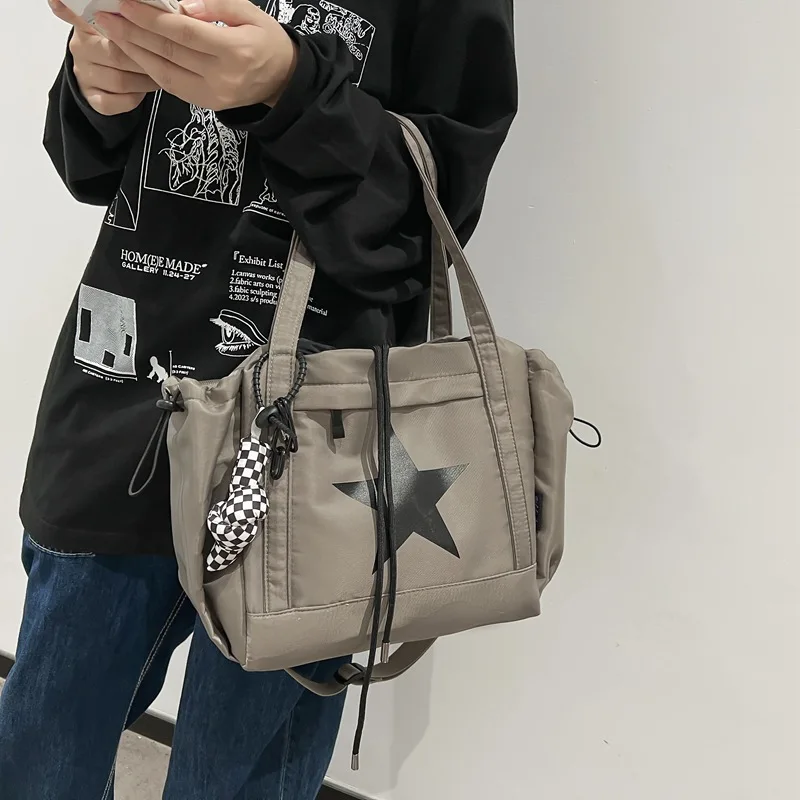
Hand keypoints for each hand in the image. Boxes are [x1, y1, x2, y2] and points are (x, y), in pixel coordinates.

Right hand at [48, 0, 159, 115]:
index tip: (75, 6)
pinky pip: (115, 102)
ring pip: (119, 81)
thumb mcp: (117, 27)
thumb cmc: (118, 49)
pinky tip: (141, 92)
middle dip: (145, 59)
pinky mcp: (92, 99)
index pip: (80, 15)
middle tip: (164, 59)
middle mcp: (81, 49)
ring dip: (144, 81)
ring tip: (159, 76)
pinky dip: (133, 99)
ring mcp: (85, 76)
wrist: (105, 82)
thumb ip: (123, 18)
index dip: (72, 10)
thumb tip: (140, 5)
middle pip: (115, 54)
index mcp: (86, 25)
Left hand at [96, 0, 297, 111]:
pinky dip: (149, 68)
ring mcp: (213, 95)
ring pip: (165, 72)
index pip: (184, 33)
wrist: (283, 80)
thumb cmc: (267, 40)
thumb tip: (181, 5)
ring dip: (134, 52)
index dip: (151, 19)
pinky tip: (134, 52)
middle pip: (169, 53)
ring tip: (112, 33)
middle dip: (133, 33)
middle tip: (105, 16)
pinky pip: (171, 86)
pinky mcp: (207, 104)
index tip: (125, 4)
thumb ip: (216, 4)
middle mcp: (222, 77)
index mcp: (235, 51)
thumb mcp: (250, 12)